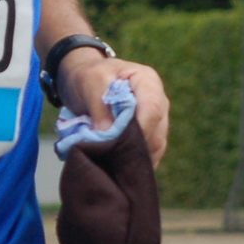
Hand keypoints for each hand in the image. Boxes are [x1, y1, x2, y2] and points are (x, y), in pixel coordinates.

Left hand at [58, 50, 169, 168]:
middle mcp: (158, 101)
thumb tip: (108, 134)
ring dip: (136, 158)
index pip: (152, 107)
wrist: (84, 79)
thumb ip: (99, 106)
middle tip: (113, 161)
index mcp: (147, 81)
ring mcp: (155, 119)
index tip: (120, 143)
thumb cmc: (89, 75)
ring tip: (114, 167)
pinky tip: (119, 168)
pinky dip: (134, 162)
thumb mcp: (90, 82)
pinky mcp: (148, 135)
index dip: (140, 128)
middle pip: (157, 131)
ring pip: (155, 146)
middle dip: (137, 148)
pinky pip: (148, 153)